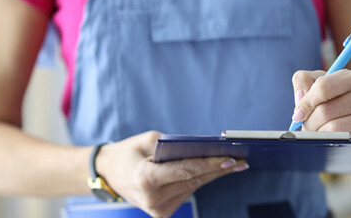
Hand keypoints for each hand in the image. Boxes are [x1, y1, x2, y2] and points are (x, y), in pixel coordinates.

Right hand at [96, 131, 248, 216]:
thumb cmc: (130, 152)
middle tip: (241, 159)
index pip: (184, 170)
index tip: (229, 158)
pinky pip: (188, 192)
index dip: (209, 164)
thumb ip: (174, 145)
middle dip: (218, 168)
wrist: (110, 173)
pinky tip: (217, 171)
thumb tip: (205, 148)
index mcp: (145, 179)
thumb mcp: (148, 140)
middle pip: (193, 180)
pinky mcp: (163, 214)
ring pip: (194, 187)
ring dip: (214, 175)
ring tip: (235, 163)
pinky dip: (200, 180)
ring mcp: (158, 210)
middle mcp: (152, 199)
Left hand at [291, 70, 350, 137]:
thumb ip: (304, 82)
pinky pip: (343, 142)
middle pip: (325, 111)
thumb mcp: (324, 84)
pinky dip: (331, 142)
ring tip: (319, 132)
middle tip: (308, 127)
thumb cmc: (341, 100)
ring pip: (333, 128)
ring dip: (319, 134)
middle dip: (310, 122)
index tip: (298, 114)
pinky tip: (332, 139)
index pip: (323, 87)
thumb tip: (300, 98)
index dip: (305, 102)